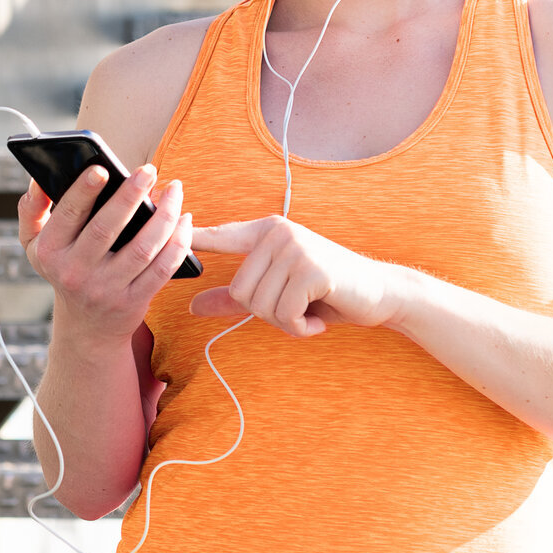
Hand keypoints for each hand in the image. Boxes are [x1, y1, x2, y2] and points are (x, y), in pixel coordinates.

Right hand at [18, 164, 194, 343]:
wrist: (86, 328)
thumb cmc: (63, 271)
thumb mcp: (35, 245)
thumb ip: (31, 209)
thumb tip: (39, 178)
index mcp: (50, 252)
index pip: (67, 216)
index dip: (84, 191)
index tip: (102, 168)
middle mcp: (75, 272)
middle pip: (106, 229)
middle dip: (129, 196)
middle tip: (148, 170)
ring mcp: (106, 289)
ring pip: (142, 247)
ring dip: (164, 216)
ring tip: (174, 189)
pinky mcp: (134, 302)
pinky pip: (162, 269)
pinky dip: (178, 243)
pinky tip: (183, 219)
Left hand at [186, 215, 403, 336]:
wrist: (380, 294)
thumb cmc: (326, 293)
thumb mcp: (278, 293)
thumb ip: (234, 298)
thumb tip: (192, 306)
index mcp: (266, 232)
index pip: (222, 235)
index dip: (194, 236)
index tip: (172, 223)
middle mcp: (278, 233)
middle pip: (240, 291)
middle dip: (265, 314)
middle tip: (295, 311)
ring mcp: (296, 247)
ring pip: (260, 305)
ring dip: (285, 323)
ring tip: (309, 313)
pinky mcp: (312, 268)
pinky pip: (284, 313)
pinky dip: (300, 329)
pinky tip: (319, 320)